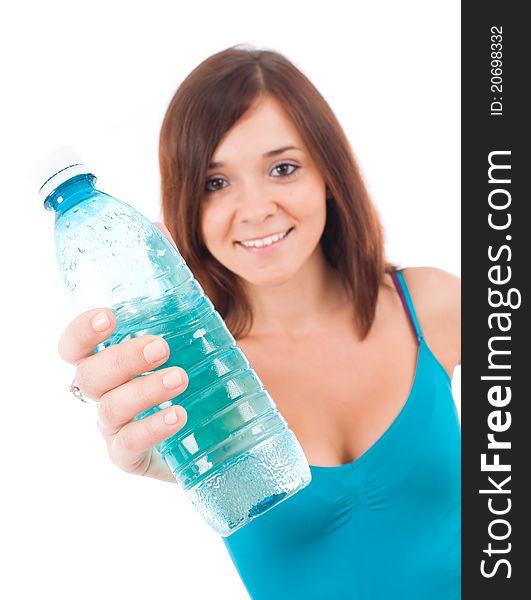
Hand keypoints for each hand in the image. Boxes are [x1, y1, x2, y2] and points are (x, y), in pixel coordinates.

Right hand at [57, 221, 188, 482]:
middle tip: (160, 345)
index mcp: (110, 357)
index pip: (74, 345)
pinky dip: (148, 431)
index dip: (81, 331)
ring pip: (108, 411)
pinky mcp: (139, 456)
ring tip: (179, 377)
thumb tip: (155, 225)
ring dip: (140, 392)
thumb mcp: (189, 317)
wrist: (228, 413)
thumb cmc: (196, 361)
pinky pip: (127, 449)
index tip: (108, 316)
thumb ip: (170, 278)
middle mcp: (107, 391)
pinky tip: (177, 415)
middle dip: (120, 359)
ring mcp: (120, 426)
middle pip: (87, 377)